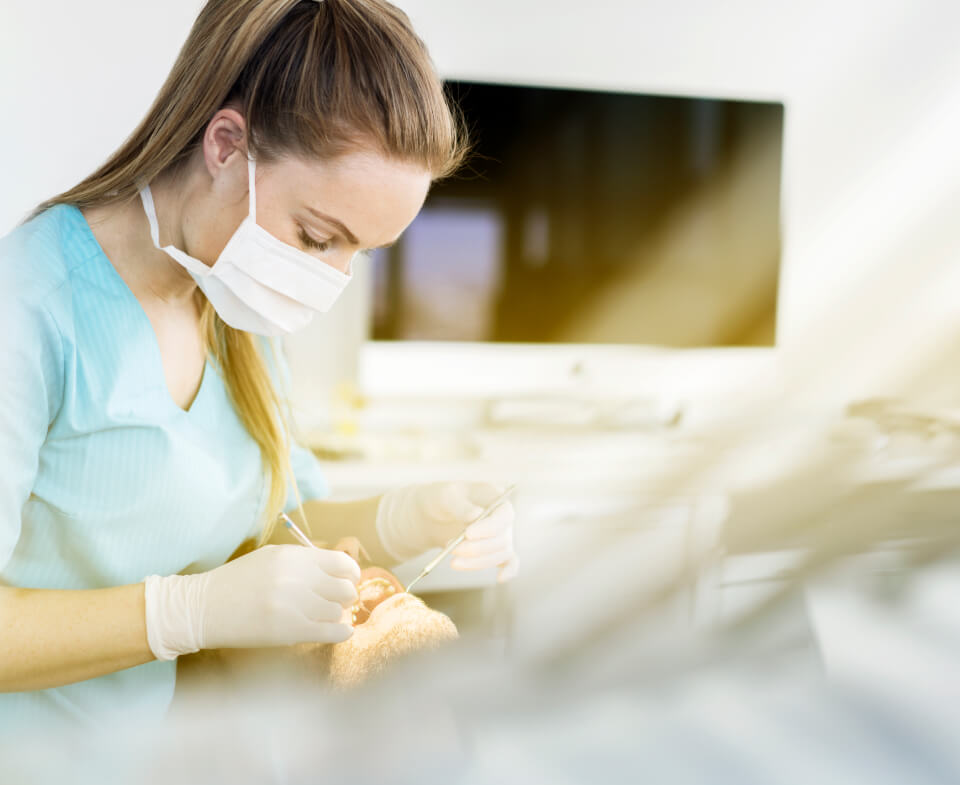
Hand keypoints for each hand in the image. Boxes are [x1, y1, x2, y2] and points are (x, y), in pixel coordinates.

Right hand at [143, 544, 361, 659]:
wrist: (202, 608)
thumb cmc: (238, 582)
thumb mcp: (271, 558)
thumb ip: (305, 561)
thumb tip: (341, 570)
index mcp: (292, 556)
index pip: (342, 563)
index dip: (351, 573)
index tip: (348, 581)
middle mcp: (296, 578)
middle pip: (345, 589)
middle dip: (345, 596)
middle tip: (337, 601)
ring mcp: (293, 605)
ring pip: (337, 611)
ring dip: (335, 615)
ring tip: (324, 616)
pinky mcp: (289, 631)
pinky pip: (332, 632)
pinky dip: (341, 632)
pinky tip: (341, 631)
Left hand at [375, 481, 519, 582]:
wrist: (432, 516)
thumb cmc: (440, 500)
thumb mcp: (444, 496)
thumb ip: (460, 504)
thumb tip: (476, 515)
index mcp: (495, 497)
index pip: (504, 515)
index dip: (489, 527)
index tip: (468, 534)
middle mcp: (503, 518)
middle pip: (502, 538)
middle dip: (477, 548)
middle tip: (454, 550)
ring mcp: (501, 535)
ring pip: (500, 554)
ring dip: (478, 562)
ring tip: (453, 561)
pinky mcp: (495, 550)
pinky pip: (510, 562)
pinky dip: (509, 571)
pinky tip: (500, 578)